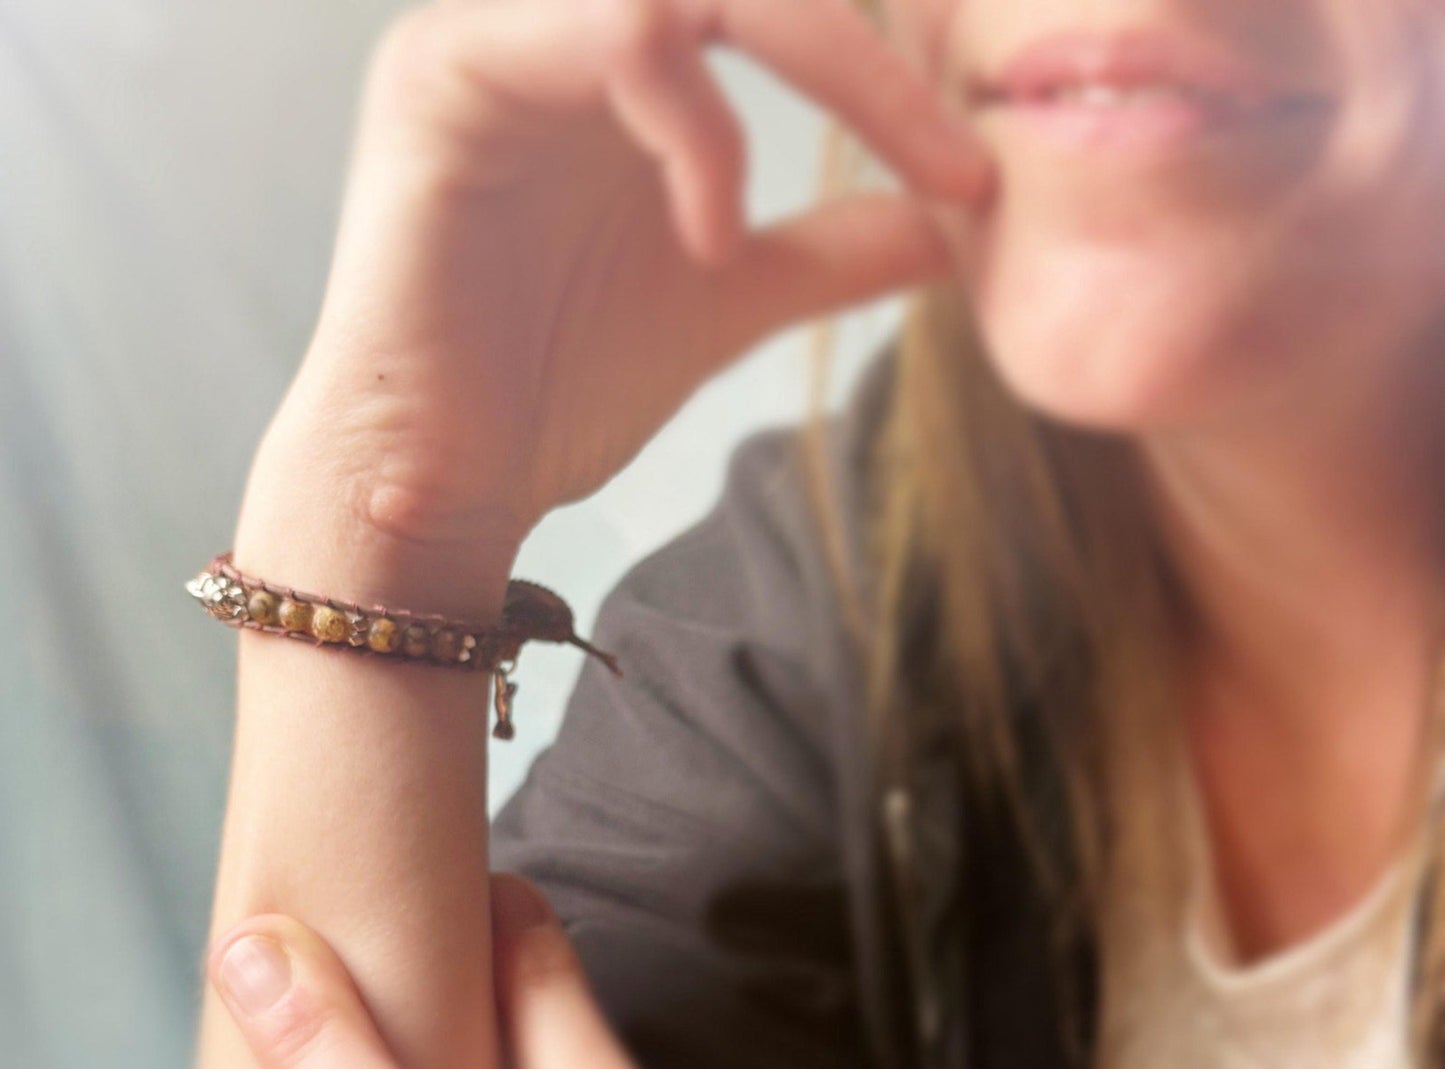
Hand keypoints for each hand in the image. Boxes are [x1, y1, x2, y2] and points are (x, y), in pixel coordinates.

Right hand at [239, 0, 991, 585]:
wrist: (438, 482)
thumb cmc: (555, 389)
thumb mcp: (728, 299)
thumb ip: (829, 250)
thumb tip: (949, 223)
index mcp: (619, 52)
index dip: (885, 49)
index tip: (978, 162)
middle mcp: (554, 16)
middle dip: (872, 50)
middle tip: (957, 158)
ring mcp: (496, 32)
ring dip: (827, 66)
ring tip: (869, 198)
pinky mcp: (448, 76)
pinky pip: (625, 34)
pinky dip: (704, 135)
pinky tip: (715, 240)